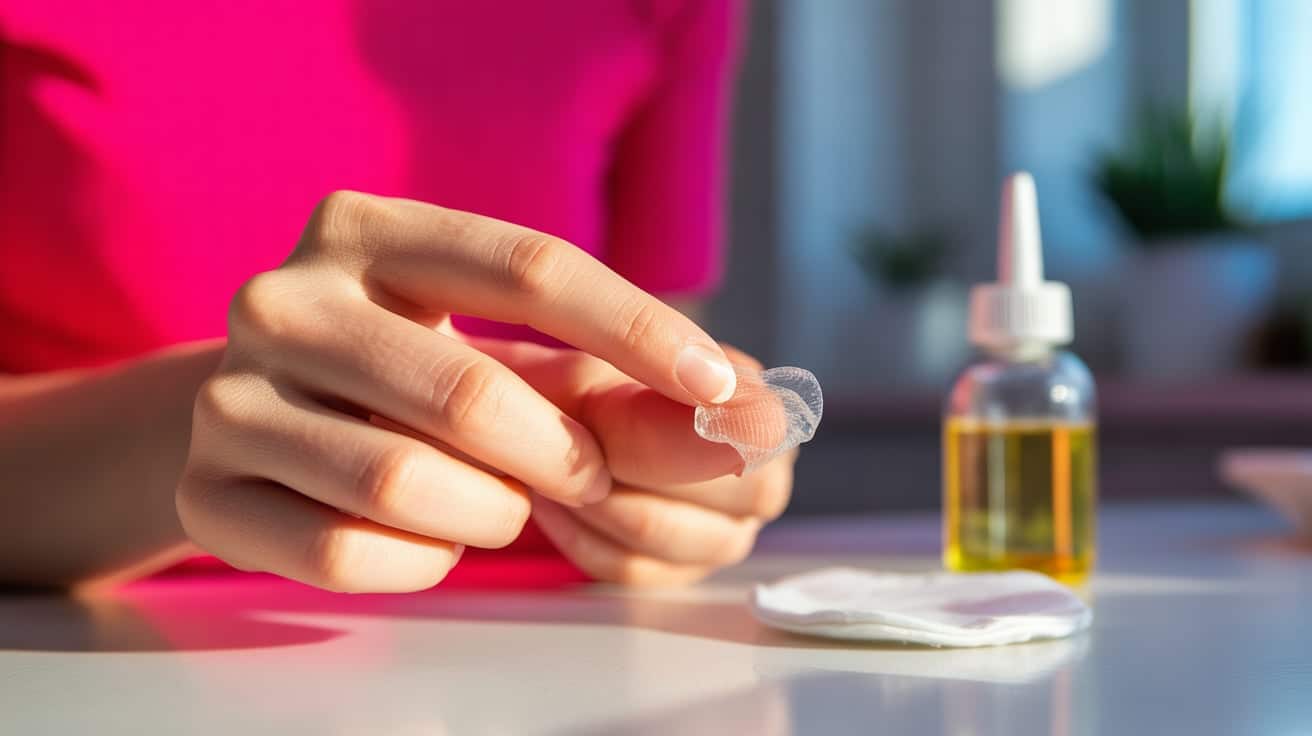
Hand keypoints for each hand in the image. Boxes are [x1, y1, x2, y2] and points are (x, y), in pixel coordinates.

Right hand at [176, 192, 739, 592]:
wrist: (254, 418)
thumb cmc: (403, 372)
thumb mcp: (483, 340)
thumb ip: (598, 372)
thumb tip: (750, 414)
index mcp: (364, 229)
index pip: (528, 266)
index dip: (637, 329)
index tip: (718, 387)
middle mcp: (284, 298)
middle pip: (468, 393)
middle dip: (562, 455)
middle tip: (590, 480)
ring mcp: (230, 397)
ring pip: (405, 484)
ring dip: (492, 514)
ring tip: (499, 505)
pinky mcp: (207, 492)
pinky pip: (350, 554)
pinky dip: (423, 561)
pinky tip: (430, 538)